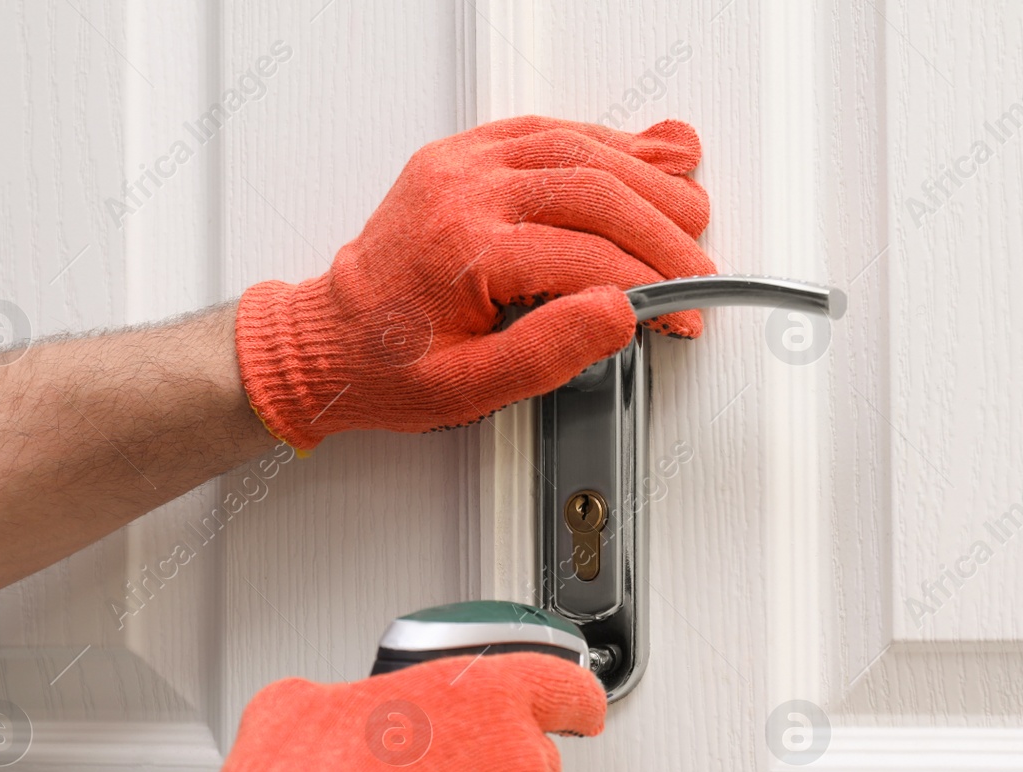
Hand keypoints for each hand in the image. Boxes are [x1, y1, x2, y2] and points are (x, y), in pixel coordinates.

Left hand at [235, 115, 715, 448]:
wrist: (323, 340)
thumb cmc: (386, 366)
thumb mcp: (467, 390)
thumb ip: (547, 352)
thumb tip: (617, 314)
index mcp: (463, 250)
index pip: (588, 255)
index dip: (652, 286)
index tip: (681, 316)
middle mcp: (462, 191)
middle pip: (593, 189)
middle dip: (663, 230)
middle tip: (698, 269)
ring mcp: (461, 164)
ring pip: (577, 147)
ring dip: (646, 176)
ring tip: (691, 210)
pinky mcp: (463, 156)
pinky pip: (546, 129)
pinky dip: (604, 141)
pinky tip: (643, 157)